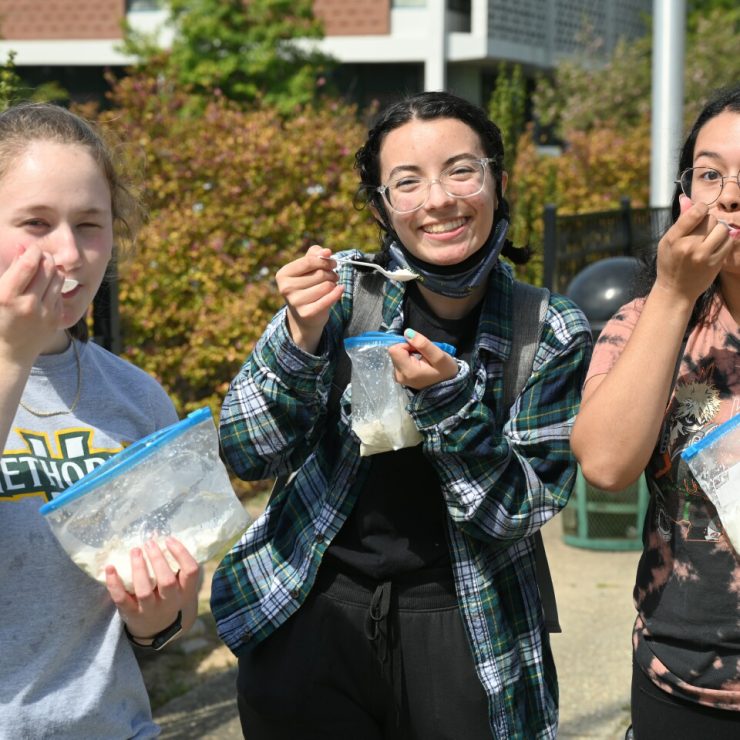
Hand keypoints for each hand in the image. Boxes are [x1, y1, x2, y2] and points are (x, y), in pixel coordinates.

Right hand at [0, 244, 62, 365]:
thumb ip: (10, 270)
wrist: (11, 353)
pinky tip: (44, 289)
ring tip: (43, 271)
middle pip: (47, 269)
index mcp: (7, 297)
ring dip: (53, 270)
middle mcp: (28, 305)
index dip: (33, 252)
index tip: (32, 249)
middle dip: (45, 258)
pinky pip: (60, 294)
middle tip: (40, 257)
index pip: (28, 265)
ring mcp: (44, 313)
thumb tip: (22, 247)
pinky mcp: (56, 319)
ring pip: (58, 279)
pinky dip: (54, 286)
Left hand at [105, 536, 200, 641]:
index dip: (181, 553)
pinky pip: (121, 599)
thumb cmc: (169, 597)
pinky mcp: (132, 614)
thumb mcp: (178, 585)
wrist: (157, 630)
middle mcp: (170, 602)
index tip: (168, 540)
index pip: (190, 571)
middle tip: (149, 543)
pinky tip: (110, 567)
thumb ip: (171, 563)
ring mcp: (150, 610)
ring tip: (135, 550)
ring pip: (144, 590)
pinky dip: (114, 583)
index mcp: (185, 592)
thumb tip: (154, 533)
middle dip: (157, 560)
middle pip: (166, 581)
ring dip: (139, 568)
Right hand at [276, 245, 343, 353]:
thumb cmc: (306, 285)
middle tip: (333, 276)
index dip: (325, 260)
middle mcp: (286, 288)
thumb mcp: (307, 268)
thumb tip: (326, 252)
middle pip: (320, 274)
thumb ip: (315, 254)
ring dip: (334, 284)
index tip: (333, 262)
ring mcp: (295, 302)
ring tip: (332, 285)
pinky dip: (337, 293)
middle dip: (331, 273)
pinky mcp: (306, 313)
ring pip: (326, 286)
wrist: (304, 315)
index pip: (309, 261)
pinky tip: (340, 290)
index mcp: (283, 274)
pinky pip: (328, 300)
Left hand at [388, 328, 458, 389]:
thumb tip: (407, 332)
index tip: (418, 348)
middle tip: (422, 354)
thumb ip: (423, 344)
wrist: (447, 387)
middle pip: (395, 352)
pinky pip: (399, 361)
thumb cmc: (445, 371)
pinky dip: (407, 358)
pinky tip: (418, 363)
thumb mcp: (439, 356)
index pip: (395, 349)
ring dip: (408, 353)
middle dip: (408, 348)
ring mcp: (398, 377)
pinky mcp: (400, 376)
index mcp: (407, 371)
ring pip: (396, 355)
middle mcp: (399, 375)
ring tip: (421, 359)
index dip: (406, 344)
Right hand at [654, 196, 733, 306]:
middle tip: (703, 231)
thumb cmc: (670, 263)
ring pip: (723, 230)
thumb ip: (680, 220)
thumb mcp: (667, 242)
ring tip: (711, 238)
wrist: (675, 291)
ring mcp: (703, 256)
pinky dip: (725, 241)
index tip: (700, 211)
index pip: (695, 212)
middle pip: (711, 220)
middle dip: (710, 222)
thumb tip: (686, 198)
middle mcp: (688, 246)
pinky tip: (716, 246)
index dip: (701, 208)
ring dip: (719, 231)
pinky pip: (729, 242)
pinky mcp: (715, 263)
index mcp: (674, 239)